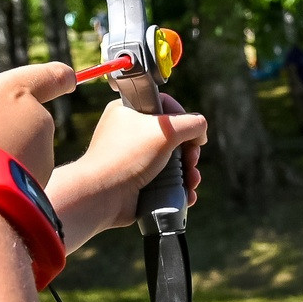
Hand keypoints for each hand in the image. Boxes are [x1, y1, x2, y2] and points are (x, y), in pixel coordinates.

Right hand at [0, 62, 75, 183]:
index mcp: (13, 92)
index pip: (50, 76)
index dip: (59, 77)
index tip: (69, 78)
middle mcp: (37, 121)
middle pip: (26, 121)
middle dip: (3, 133)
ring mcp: (44, 157)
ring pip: (23, 154)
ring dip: (3, 161)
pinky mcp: (44, 188)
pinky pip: (22, 182)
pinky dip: (6, 185)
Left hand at [49, 93, 209, 240]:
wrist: (102, 196)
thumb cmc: (127, 157)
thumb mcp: (166, 131)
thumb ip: (191, 123)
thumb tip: (200, 133)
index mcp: (128, 111)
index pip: (165, 105)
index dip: (184, 118)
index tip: (192, 133)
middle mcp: (130, 134)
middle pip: (173, 137)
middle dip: (189, 152)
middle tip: (191, 161)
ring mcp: (134, 160)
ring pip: (172, 162)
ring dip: (188, 172)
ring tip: (192, 182)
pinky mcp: (138, 182)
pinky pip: (165, 181)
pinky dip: (178, 188)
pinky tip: (187, 195)